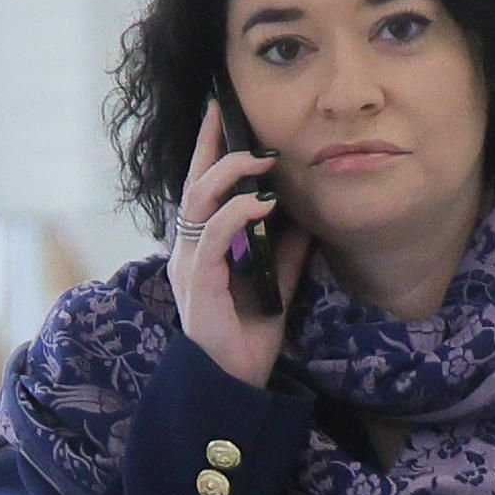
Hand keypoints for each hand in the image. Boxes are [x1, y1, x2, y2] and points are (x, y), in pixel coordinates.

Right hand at [169, 102, 292, 390]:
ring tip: (261, 157)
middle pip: (193, 183)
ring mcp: (190, 265)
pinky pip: (213, 237)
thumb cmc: (247, 338)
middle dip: (210, 144)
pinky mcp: (199, 283)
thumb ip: (284, 252)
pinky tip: (261, 202)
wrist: (234, 384)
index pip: (202, 187)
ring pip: (199, 201)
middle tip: (227, 110)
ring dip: (229, 173)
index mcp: (202, 247)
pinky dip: (236, 214)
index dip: (209, 149)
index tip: (221, 112)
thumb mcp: (276, 286)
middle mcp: (189, 250)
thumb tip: (305, 219)